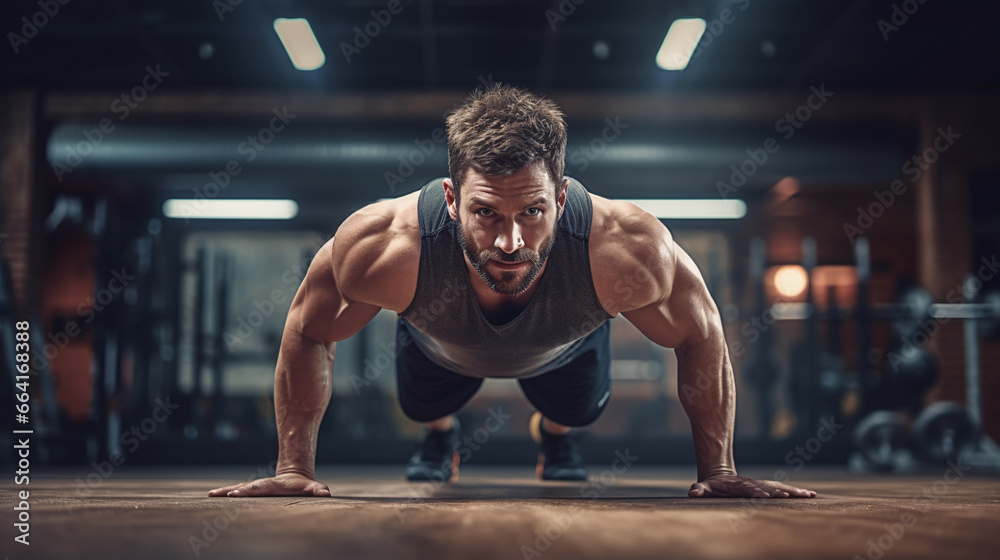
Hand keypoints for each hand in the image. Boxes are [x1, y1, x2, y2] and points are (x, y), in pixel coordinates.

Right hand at [208, 472, 331, 497]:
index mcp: (272, 485)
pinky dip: (224, 493)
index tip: (237, 493)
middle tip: (225, 495)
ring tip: (210, 494)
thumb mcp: (313, 488)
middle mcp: (261, 485)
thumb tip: (326, 493)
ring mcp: (255, 487)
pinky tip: (211, 496)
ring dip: (225, 491)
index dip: (249, 491)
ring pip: (238, 488)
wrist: (295, 476)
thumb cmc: (304, 486)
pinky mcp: (251, 490)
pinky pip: (236, 491)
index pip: (259, 488)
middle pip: (246, 488)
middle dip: (236, 492)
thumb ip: (319, 490)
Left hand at [688, 474, 816, 498]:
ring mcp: (762, 484)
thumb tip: (692, 491)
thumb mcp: (704, 488)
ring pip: (780, 487)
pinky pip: (784, 489)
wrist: (720, 476)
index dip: (756, 492)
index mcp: (740, 486)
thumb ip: (699, 489)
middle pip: (769, 487)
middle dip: (780, 491)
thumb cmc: (712, 486)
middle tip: (792, 496)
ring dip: (794, 491)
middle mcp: (754, 484)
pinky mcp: (768, 487)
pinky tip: (810, 495)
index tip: (765, 496)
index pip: (750, 489)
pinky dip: (797, 492)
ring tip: (810, 494)